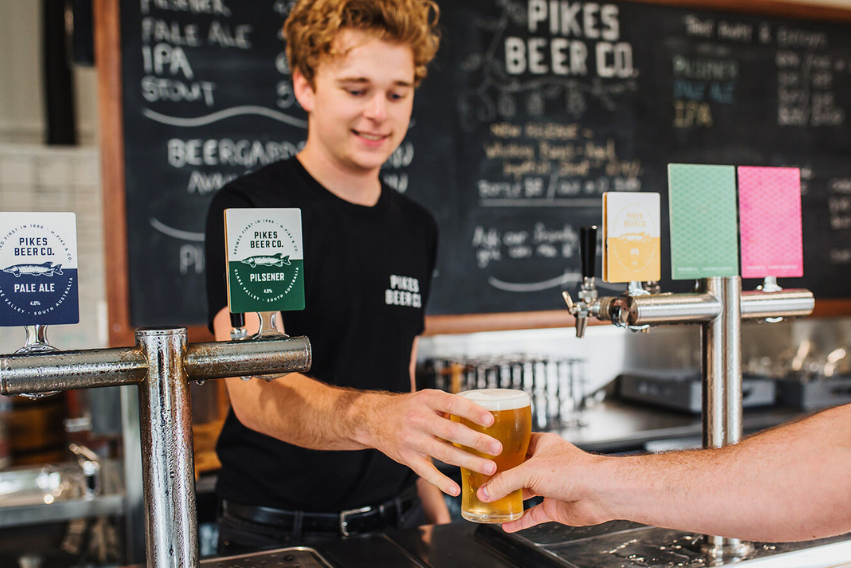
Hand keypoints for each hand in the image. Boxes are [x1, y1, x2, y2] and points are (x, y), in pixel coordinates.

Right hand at [365, 389, 501, 496]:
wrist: (374, 419)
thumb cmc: (409, 408)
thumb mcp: (426, 398)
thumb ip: (449, 406)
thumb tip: (483, 414)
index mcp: (427, 399)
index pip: (452, 403)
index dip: (472, 412)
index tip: (490, 420)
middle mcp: (419, 419)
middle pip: (451, 431)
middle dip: (476, 441)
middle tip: (496, 448)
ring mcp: (412, 439)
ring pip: (444, 453)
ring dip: (468, 461)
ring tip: (488, 467)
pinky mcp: (407, 457)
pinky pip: (426, 472)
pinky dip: (441, 482)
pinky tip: (456, 488)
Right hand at [477, 432, 611, 531]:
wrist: (600, 492)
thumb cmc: (574, 471)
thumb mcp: (530, 471)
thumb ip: (505, 482)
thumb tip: (485, 491)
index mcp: (543, 445)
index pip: (518, 444)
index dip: (503, 449)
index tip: (486, 455)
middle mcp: (546, 464)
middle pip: (518, 470)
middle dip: (502, 477)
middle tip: (483, 482)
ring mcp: (550, 486)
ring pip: (524, 492)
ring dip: (509, 498)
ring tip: (489, 502)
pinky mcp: (554, 505)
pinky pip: (533, 513)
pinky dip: (520, 519)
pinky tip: (507, 523)